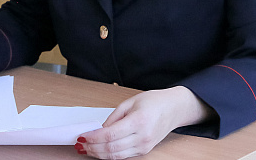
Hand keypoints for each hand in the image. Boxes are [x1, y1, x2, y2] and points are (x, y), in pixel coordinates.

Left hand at [77, 87, 212, 158]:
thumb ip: (114, 117)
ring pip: (115, 156)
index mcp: (138, 121)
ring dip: (98, 154)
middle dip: (92, 148)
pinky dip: (109, 155)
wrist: (175, 108)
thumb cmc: (155, 101)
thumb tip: (99, 130)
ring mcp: (144, 146)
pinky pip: (122, 156)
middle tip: (80, 144)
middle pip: (110, 148)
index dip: (92, 138)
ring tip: (86, 149)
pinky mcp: (144, 151)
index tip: (82, 136)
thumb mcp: (131, 102)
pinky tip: (99, 150)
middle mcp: (142, 136)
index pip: (109, 135)